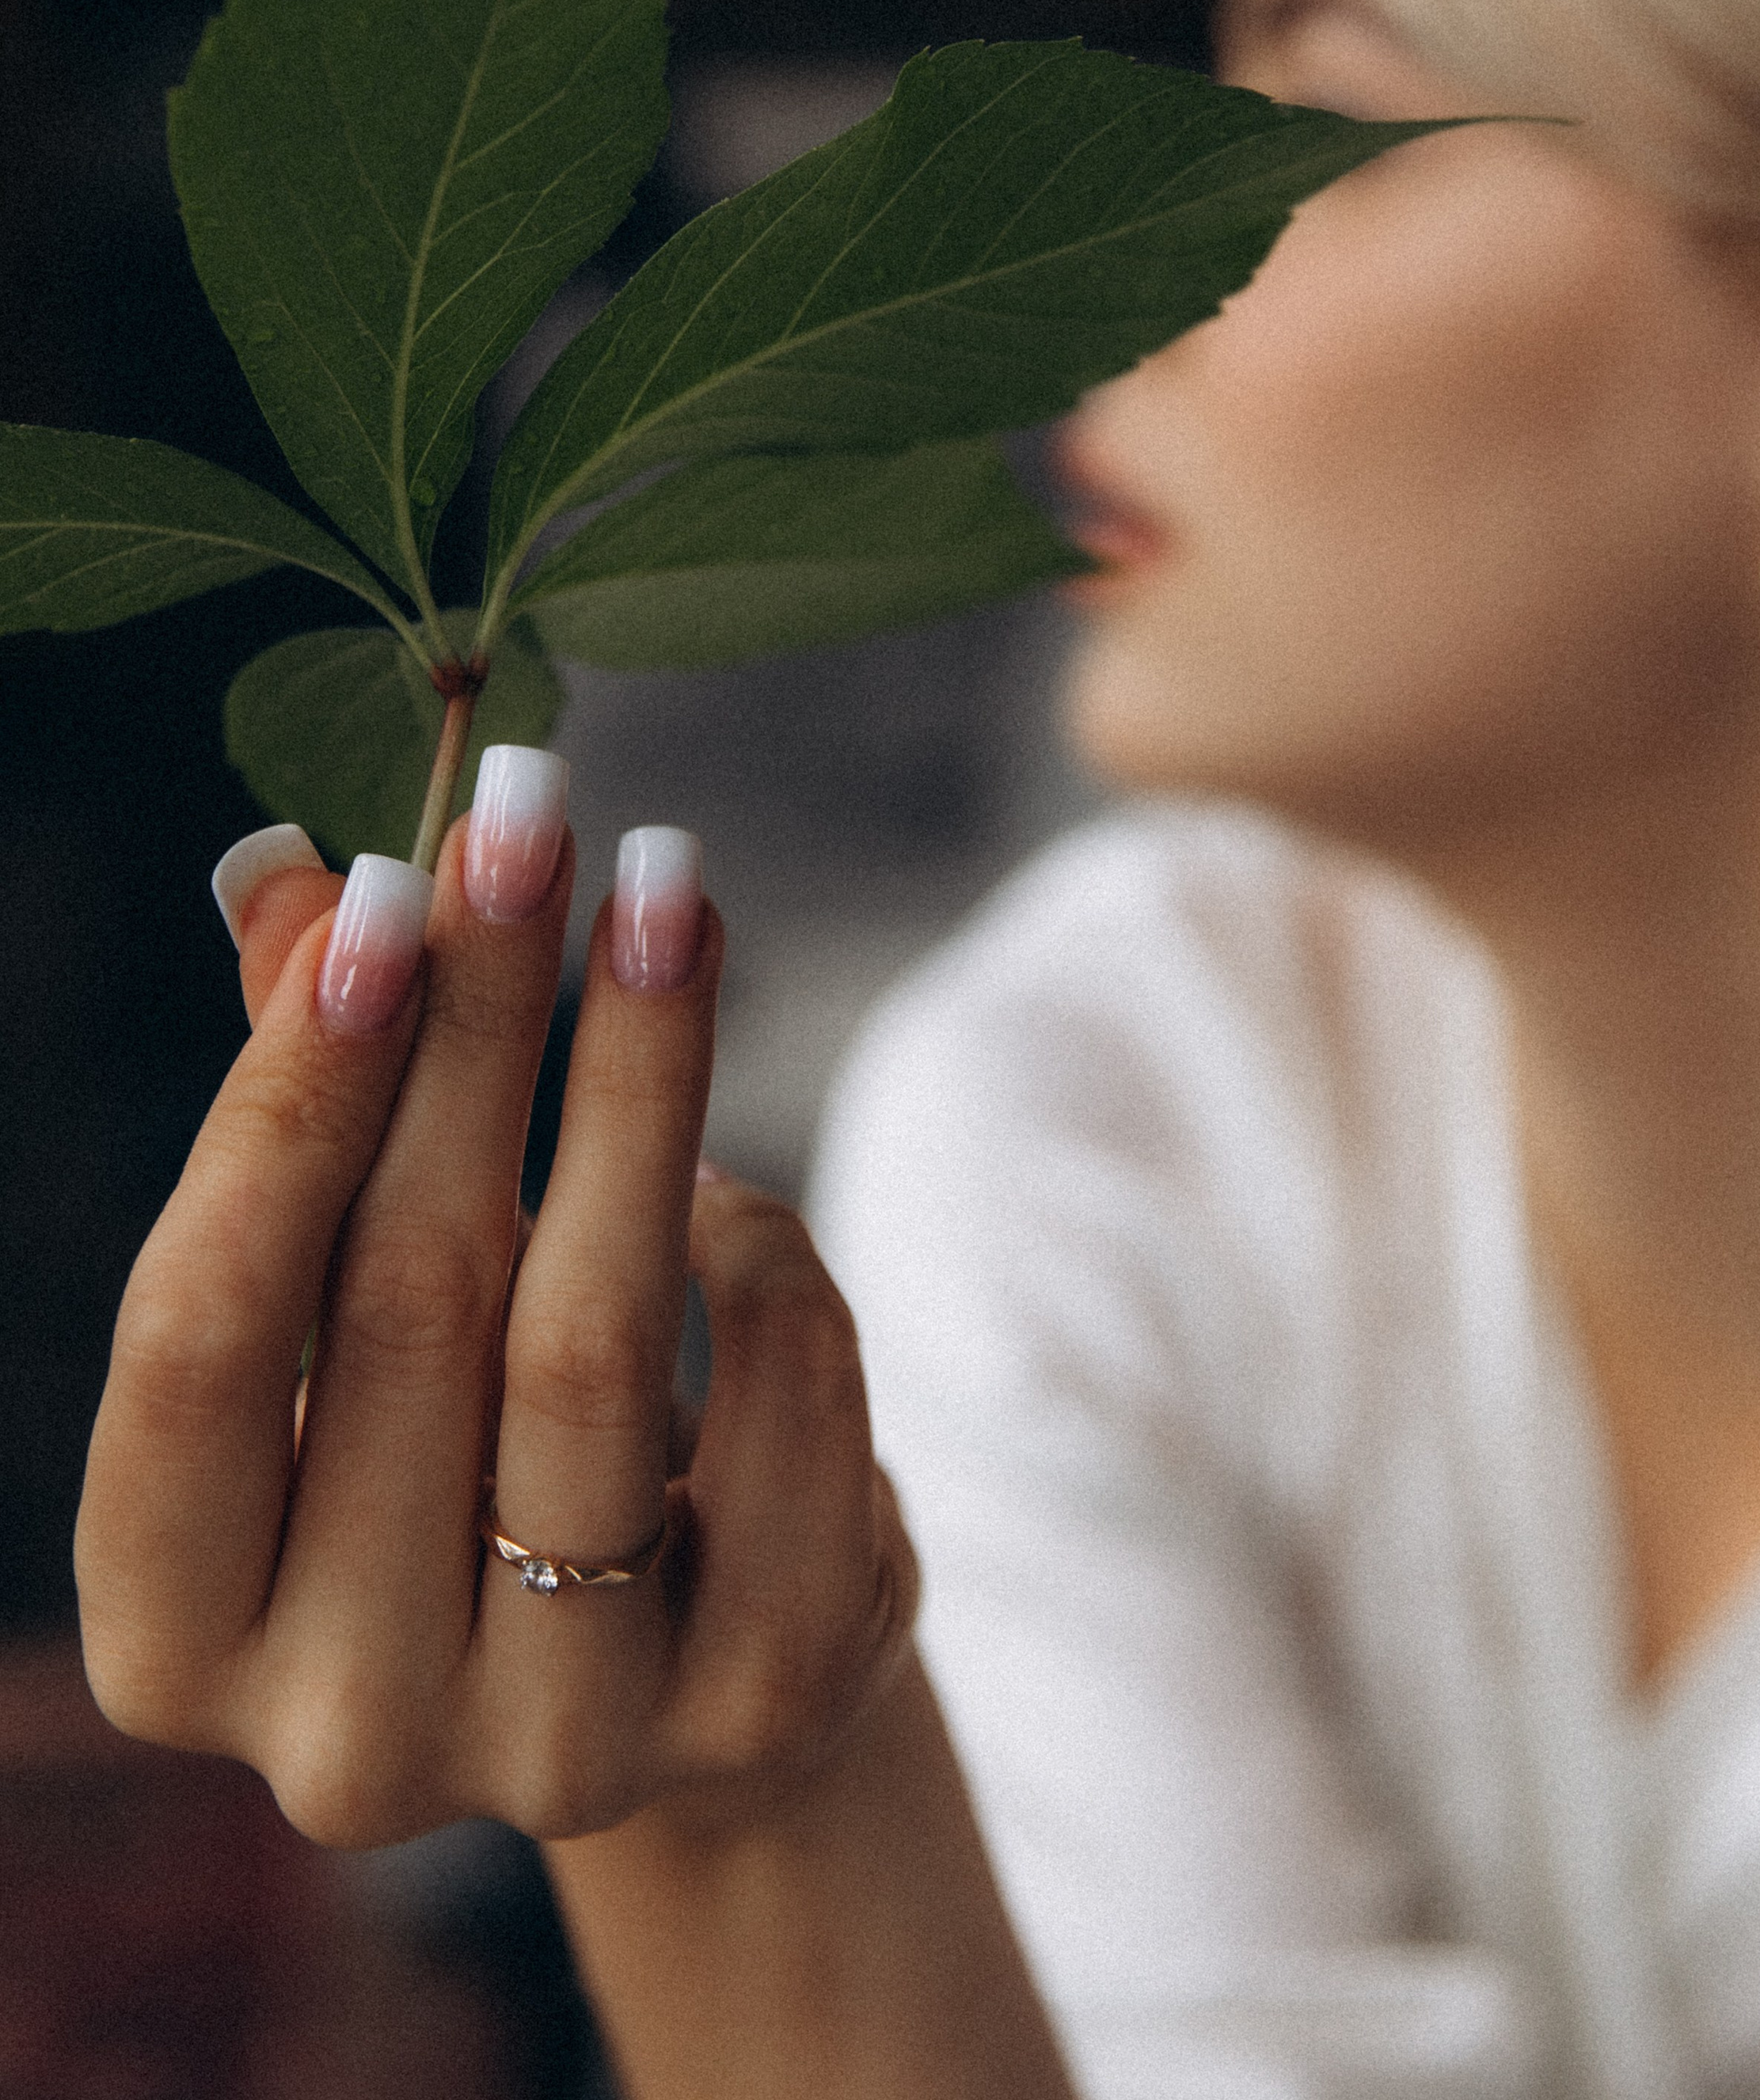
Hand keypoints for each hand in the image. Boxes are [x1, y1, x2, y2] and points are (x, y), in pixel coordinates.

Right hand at [75, 799, 916, 1850]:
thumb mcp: (347, 1304)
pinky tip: (721, 1182)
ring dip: (640, 1080)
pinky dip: (762, 1259)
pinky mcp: (756, 1710)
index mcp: (175, 1633)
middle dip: (478, 1022)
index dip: (286, 1097)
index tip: (382, 886)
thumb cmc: (444, 1442)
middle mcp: (341, 1733)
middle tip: (540, 814)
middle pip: (406, 1304)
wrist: (656, 1658)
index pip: (194, 1339)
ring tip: (670, 896)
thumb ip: (311, 1114)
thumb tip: (284, 872)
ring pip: (593, 1350)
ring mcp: (557, 1744)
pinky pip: (786, 1415)